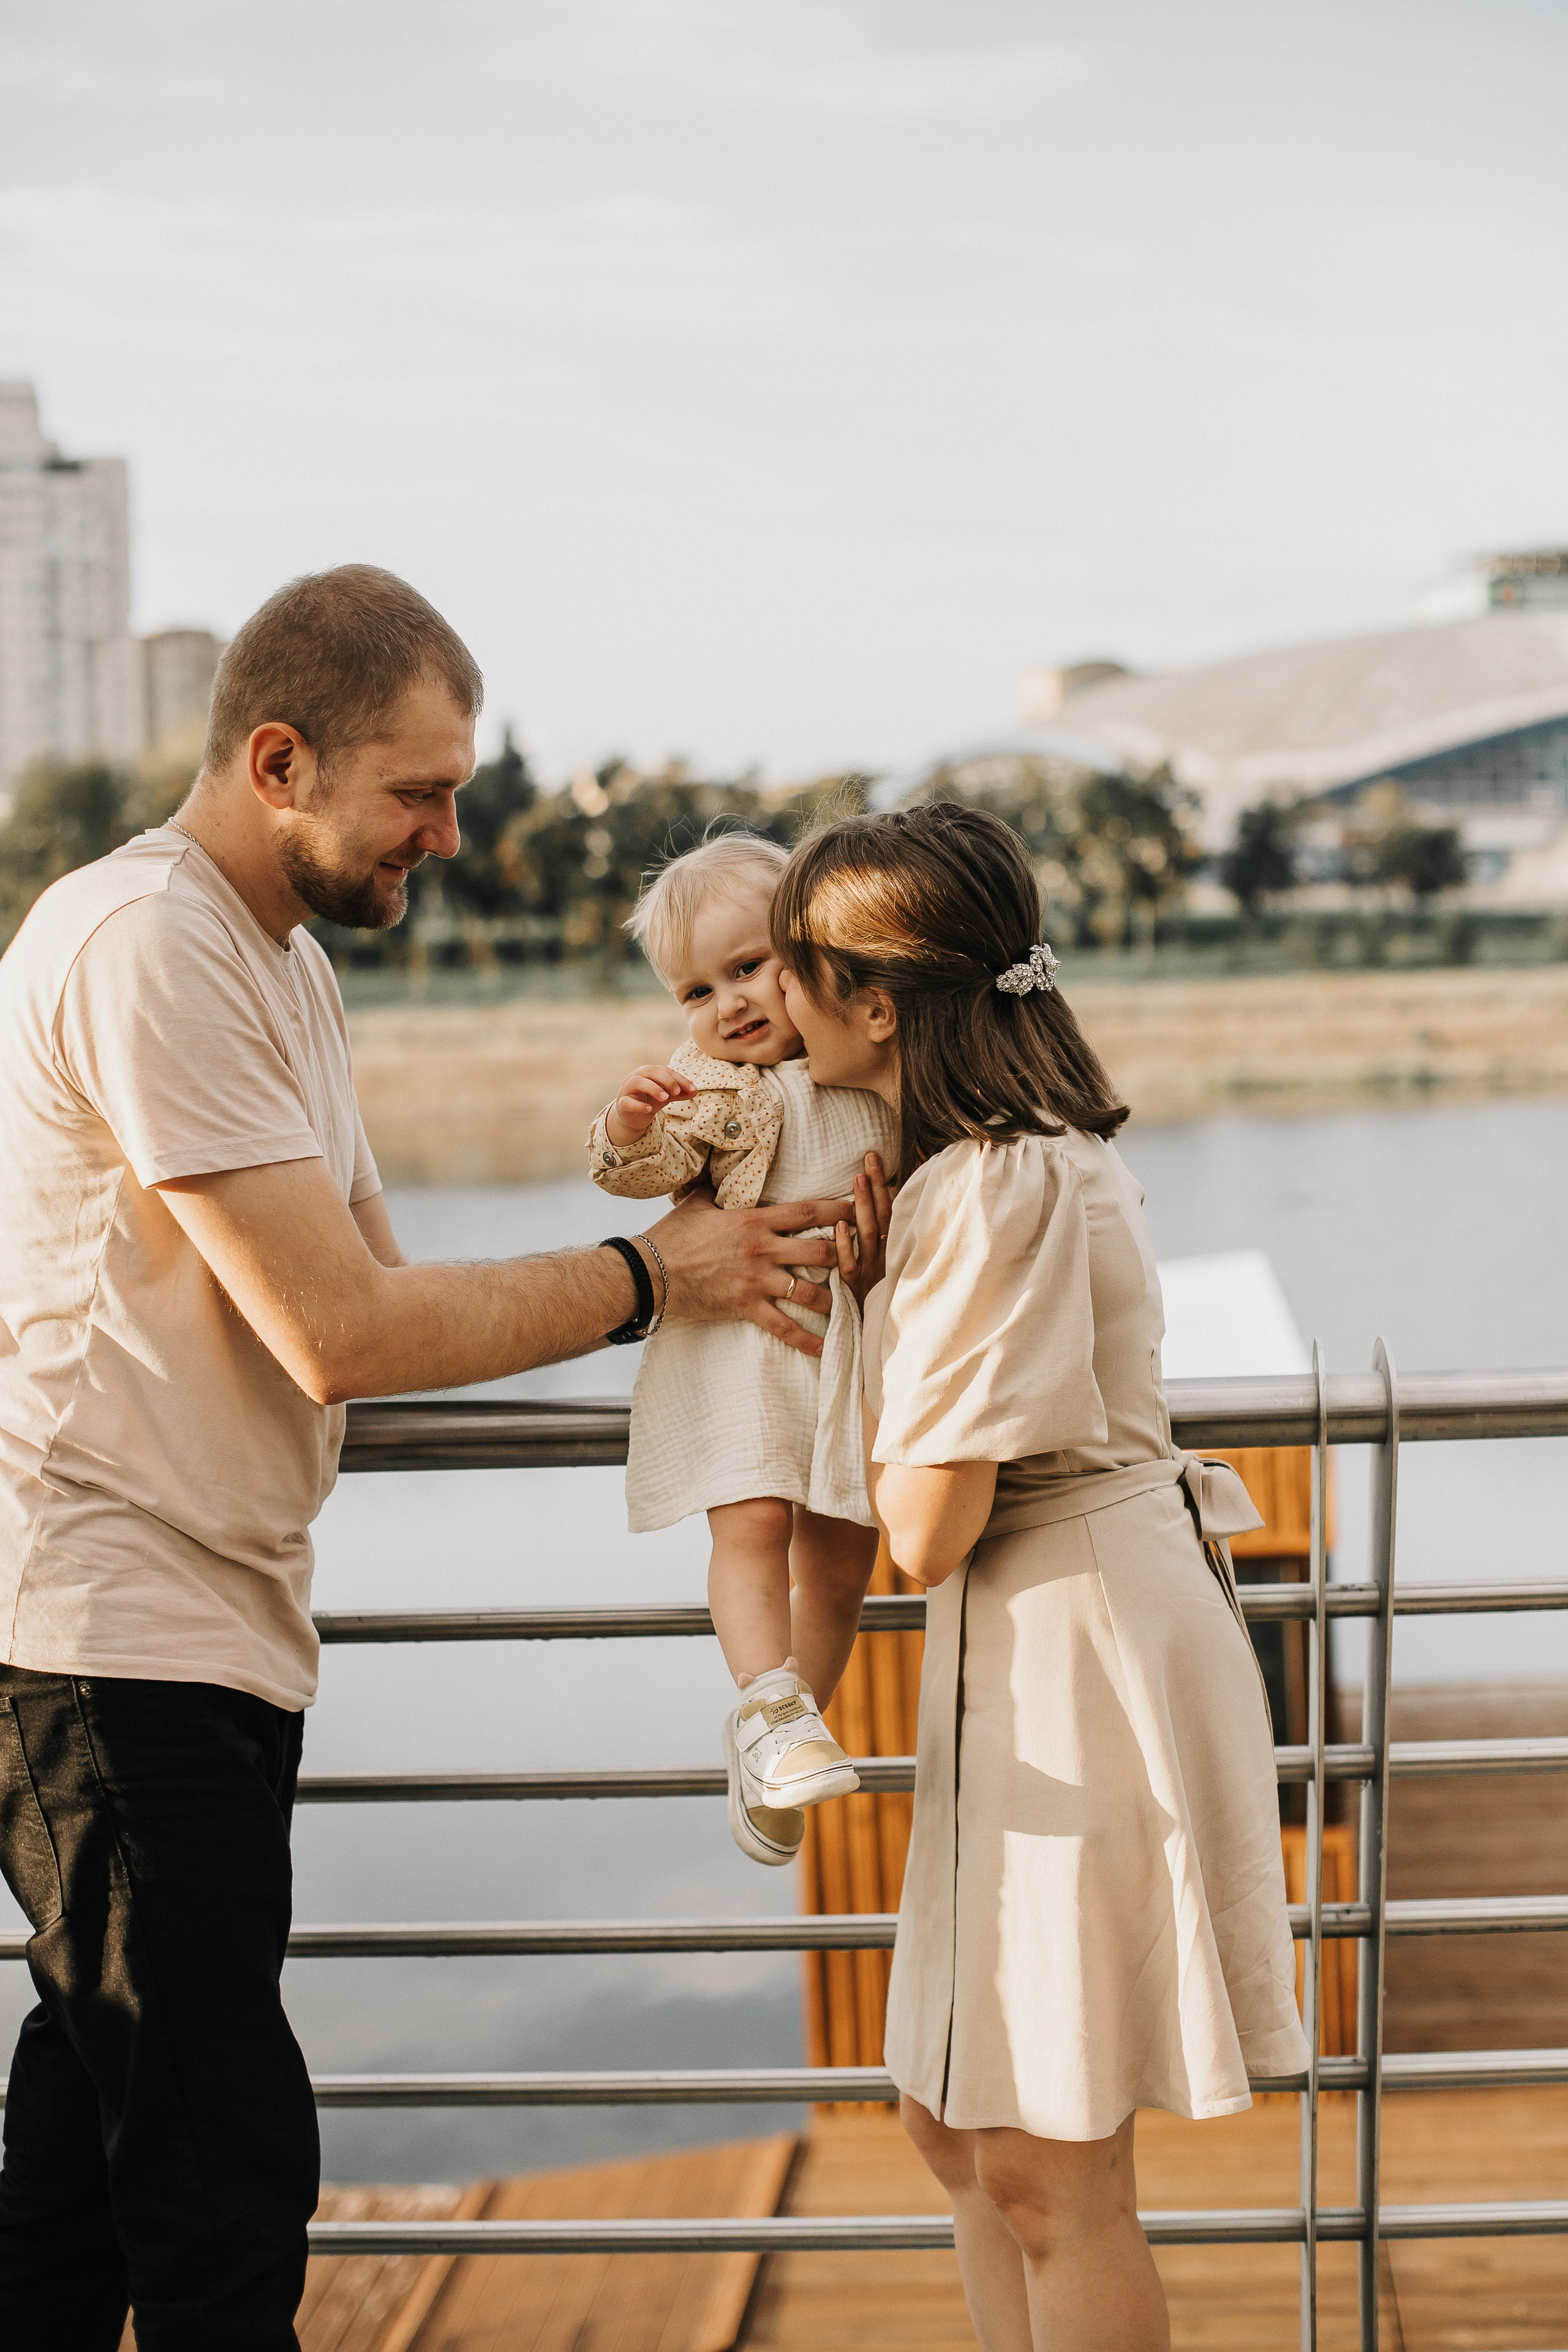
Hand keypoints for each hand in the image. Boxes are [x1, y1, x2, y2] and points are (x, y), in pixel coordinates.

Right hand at [605, 1064, 694, 1146]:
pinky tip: (649, 1109)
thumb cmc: (649, 1101)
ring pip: (637, 1082)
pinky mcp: (622, 1104)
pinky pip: (628, 1102)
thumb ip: (679, 1093)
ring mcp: (627, 1089)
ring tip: (665, 1098)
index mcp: (648, 1072)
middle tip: (677, 1092)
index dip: (680, 1079)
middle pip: (650, 1071)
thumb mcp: (666, 1096)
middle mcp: (636, 1077)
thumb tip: (694, 1091)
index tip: (692, 1089)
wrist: (632, 1117)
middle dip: (666, 1080)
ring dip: (653, 1088)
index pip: (665, 1071)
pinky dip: (639, 1105)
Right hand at [645, 1187, 861, 1357]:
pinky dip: (806, 1340)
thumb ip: (718, 1186)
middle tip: (860, 1258)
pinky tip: (824, 1348)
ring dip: (832, 1297)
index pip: (806, 1211)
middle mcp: (761, 1249)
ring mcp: (755, 1280)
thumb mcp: (697, 1202)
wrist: (648, 1272)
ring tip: (846, 1301)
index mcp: (753, 1221)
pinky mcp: (745, 1307)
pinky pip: (783, 1327)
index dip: (838, 1208)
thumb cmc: (672, 1235)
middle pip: (820, 1250)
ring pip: (809, 1290)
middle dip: (844, 1254)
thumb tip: (721, 1165)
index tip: (859, 1207)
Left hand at [832, 1151, 895, 1306]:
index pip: (890, 1210)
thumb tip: (865, 1210)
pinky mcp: (857, 1293)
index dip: (881, 1184)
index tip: (872, 1158)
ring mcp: (872, 1275)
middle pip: (884, 1217)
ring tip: (857, 1180)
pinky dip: (846, 1245)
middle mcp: (886, 1260)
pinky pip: (851, 1267)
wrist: (881, 1348)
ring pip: (869, 1237)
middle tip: (869, 1159)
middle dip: (876, 1187)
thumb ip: (876, 1241)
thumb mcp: (880, 1271)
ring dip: (864, 1207)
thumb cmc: (877, 1307)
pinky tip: (839, 1226)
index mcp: (892, 1251)